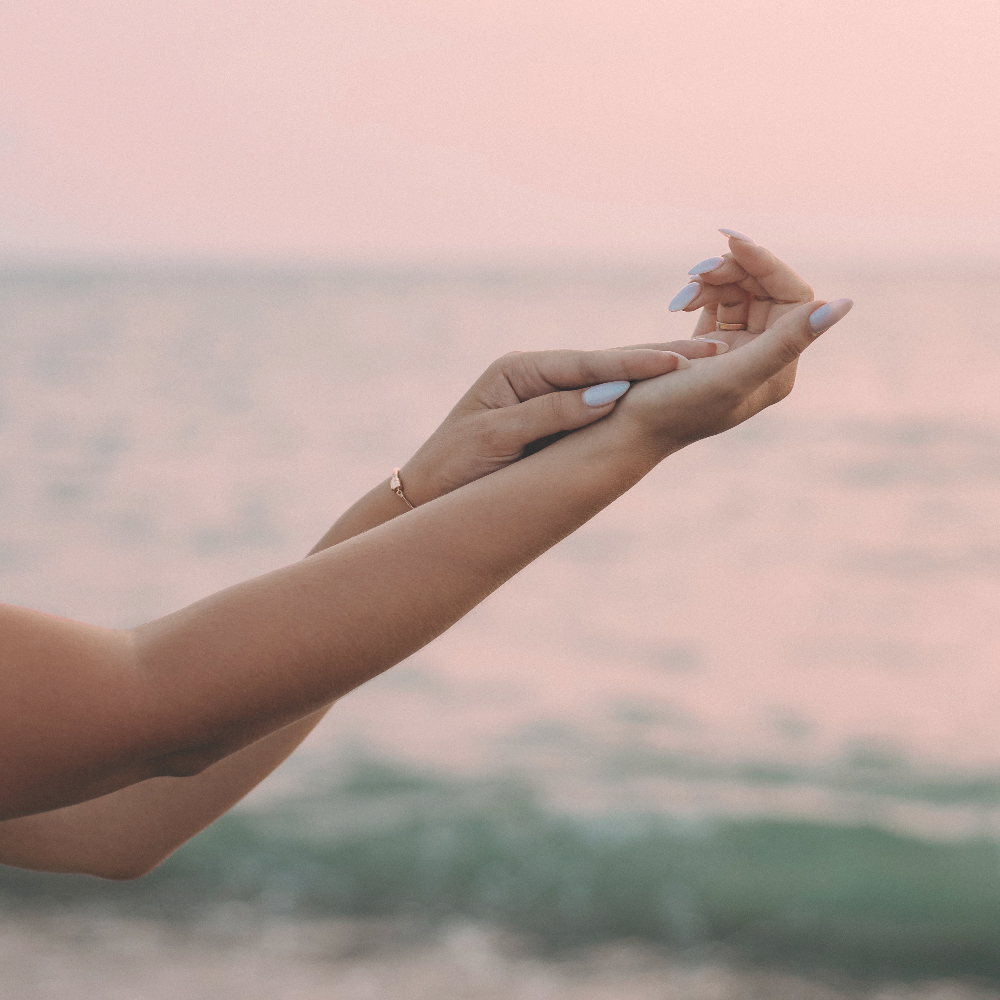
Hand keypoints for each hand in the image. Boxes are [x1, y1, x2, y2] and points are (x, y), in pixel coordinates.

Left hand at [399, 342, 725, 504]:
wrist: (425, 495)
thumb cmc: (455, 468)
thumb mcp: (498, 437)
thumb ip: (551, 413)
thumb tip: (609, 395)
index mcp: (519, 370)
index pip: (587, 364)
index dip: (634, 364)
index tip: (677, 360)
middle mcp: (534, 373)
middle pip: (603, 365)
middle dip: (654, 360)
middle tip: (712, 351)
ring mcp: (542, 392)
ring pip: (605, 381)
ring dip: (650, 375)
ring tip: (701, 365)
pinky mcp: (548, 413)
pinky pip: (596, 402)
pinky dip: (630, 397)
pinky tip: (662, 392)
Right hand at [609, 234, 852, 451]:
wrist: (622, 431)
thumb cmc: (673, 408)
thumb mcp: (732, 374)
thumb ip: (787, 341)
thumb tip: (844, 305)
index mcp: (778, 369)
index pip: (792, 298)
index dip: (765, 264)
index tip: (731, 243)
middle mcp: (763, 361)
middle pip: (765, 291)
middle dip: (733, 272)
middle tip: (698, 268)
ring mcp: (735, 354)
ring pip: (739, 294)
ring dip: (712, 281)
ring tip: (682, 291)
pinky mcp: (707, 349)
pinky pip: (716, 305)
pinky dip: (699, 294)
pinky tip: (679, 301)